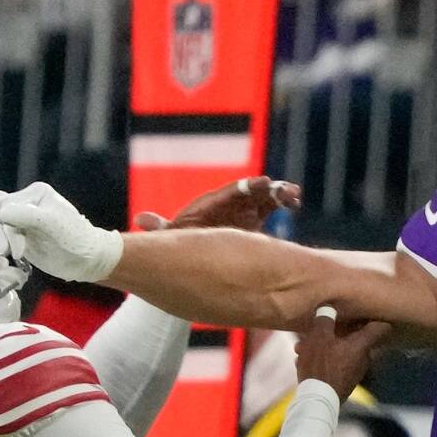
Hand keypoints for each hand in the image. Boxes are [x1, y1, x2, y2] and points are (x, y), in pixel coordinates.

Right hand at [0, 182, 124, 282]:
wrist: (87, 260)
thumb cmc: (76, 239)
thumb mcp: (53, 223)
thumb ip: (27, 214)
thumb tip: (1, 213)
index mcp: (34, 194)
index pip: (0, 202)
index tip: (9, 249)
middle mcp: (23, 203)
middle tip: (0, 251)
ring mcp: (18, 220)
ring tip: (2, 255)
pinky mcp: (16, 236)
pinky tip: (1, 258)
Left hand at [132, 176, 299, 231]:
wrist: (193, 252)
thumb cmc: (181, 241)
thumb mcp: (173, 235)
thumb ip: (161, 228)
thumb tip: (141, 220)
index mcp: (213, 204)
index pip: (232, 193)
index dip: (249, 187)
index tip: (265, 183)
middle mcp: (230, 203)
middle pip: (252, 192)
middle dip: (270, 189)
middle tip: (287, 190)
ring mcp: (243, 210)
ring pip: (265, 198)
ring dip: (280, 195)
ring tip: (295, 197)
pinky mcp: (254, 219)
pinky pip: (271, 209)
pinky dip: (282, 205)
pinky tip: (295, 205)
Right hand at [294, 308, 390, 402]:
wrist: (318, 399)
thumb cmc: (321, 364)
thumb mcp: (318, 337)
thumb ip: (325, 319)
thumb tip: (329, 308)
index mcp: (362, 344)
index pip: (380, 327)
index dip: (375, 317)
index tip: (365, 312)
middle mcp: (364, 358)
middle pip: (356, 338)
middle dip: (338, 333)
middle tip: (321, 330)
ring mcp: (355, 372)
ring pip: (342, 352)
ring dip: (325, 348)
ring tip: (302, 348)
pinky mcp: (344, 383)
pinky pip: (336, 366)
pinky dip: (324, 361)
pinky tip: (303, 362)